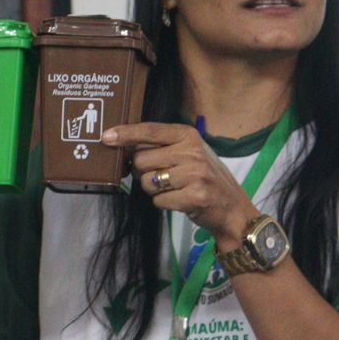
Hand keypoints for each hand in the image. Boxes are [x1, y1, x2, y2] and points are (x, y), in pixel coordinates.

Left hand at [100, 122, 255, 244]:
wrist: (232, 208)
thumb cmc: (205, 178)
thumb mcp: (189, 153)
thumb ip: (162, 146)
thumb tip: (125, 146)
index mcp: (188, 135)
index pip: (150, 131)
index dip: (126, 134)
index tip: (106, 137)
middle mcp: (192, 151)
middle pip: (141, 159)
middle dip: (144, 172)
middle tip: (163, 177)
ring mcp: (194, 173)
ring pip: (147, 182)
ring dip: (154, 190)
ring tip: (175, 189)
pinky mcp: (194, 195)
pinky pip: (158, 200)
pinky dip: (164, 203)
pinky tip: (181, 200)